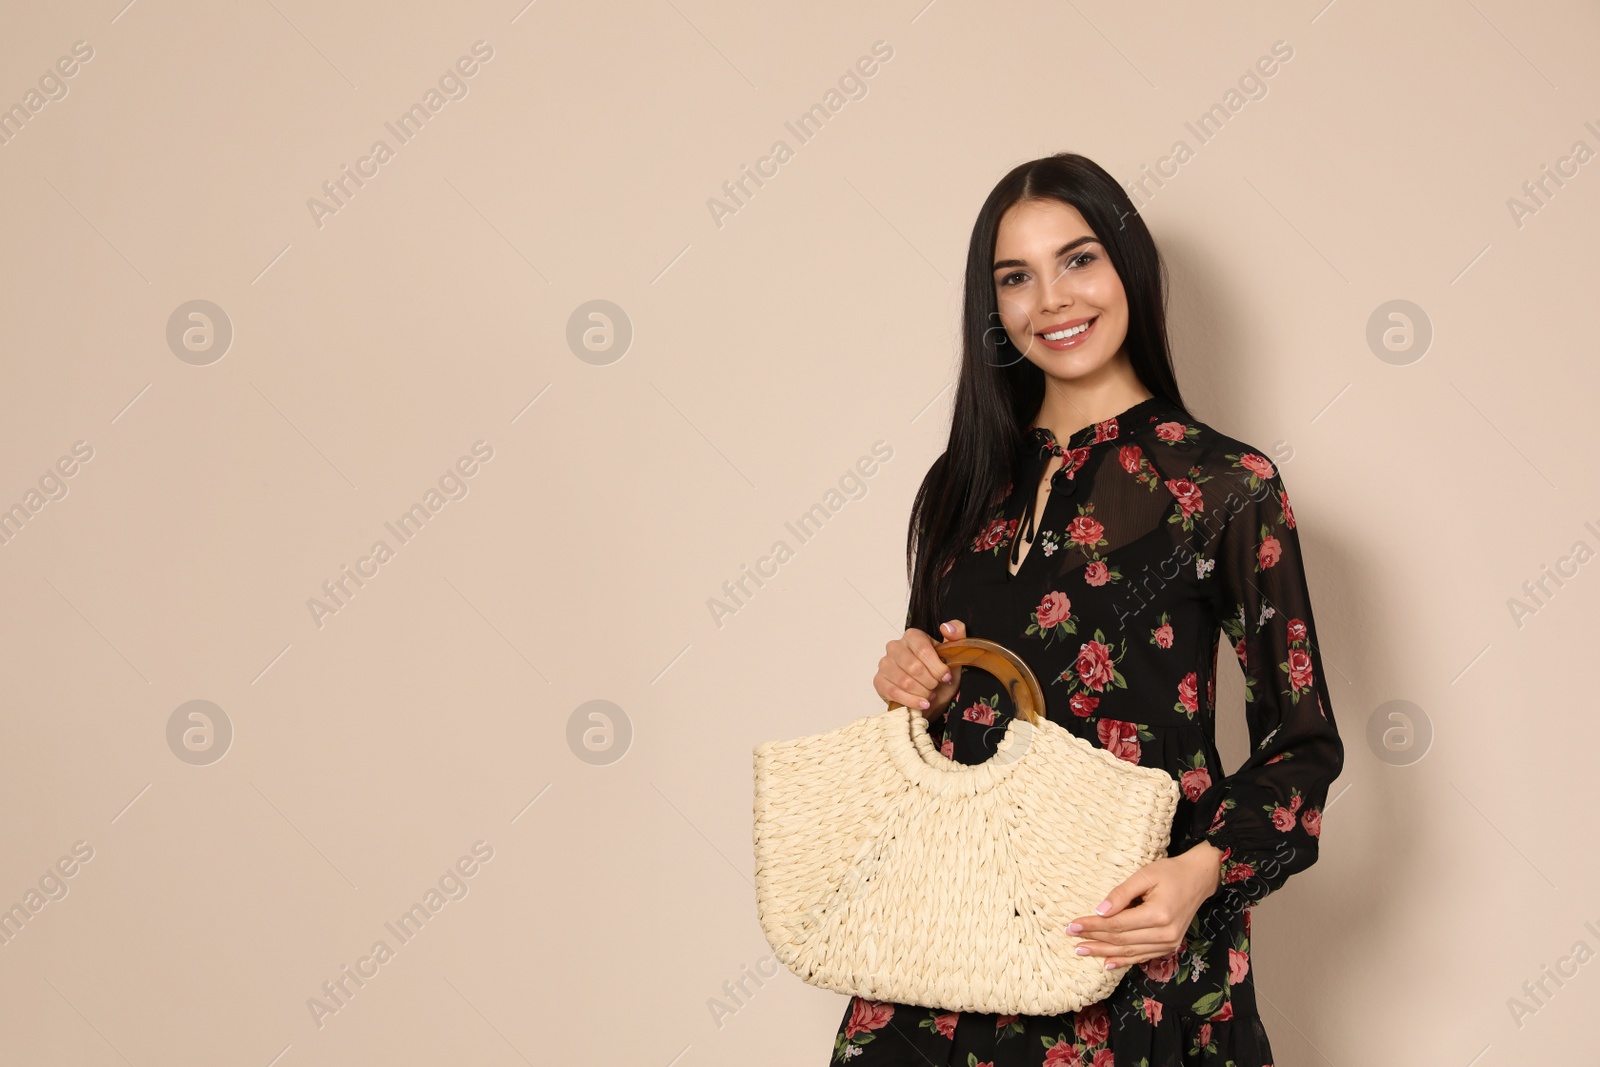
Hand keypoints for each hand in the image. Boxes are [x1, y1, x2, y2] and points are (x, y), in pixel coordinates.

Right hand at [874, 620, 966, 719]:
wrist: (930, 695)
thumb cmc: (940, 674)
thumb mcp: (954, 654)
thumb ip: (957, 633)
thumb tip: (946, 628)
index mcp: (913, 636)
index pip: (923, 650)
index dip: (937, 667)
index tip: (946, 677)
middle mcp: (895, 646)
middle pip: (914, 667)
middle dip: (930, 682)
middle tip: (936, 687)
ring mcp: (884, 664)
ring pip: (904, 681)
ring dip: (922, 692)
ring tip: (930, 695)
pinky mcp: (879, 681)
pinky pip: (894, 692)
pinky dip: (912, 701)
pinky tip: (922, 703)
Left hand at [1063, 842, 1225, 969]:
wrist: (1199, 879)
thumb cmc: (1171, 872)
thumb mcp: (1145, 875)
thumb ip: (1121, 894)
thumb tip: (1099, 911)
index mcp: (1159, 915)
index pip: (1117, 924)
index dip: (1093, 926)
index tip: (1072, 925)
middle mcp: (1165, 934)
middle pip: (1121, 940)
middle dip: (1094, 939)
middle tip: (1071, 937)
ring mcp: (1169, 943)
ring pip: (1129, 951)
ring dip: (1104, 952)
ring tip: (1081, 950)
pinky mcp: (1169, 946)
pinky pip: (1142, 956)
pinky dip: (1123, 960)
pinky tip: (1107, 962)